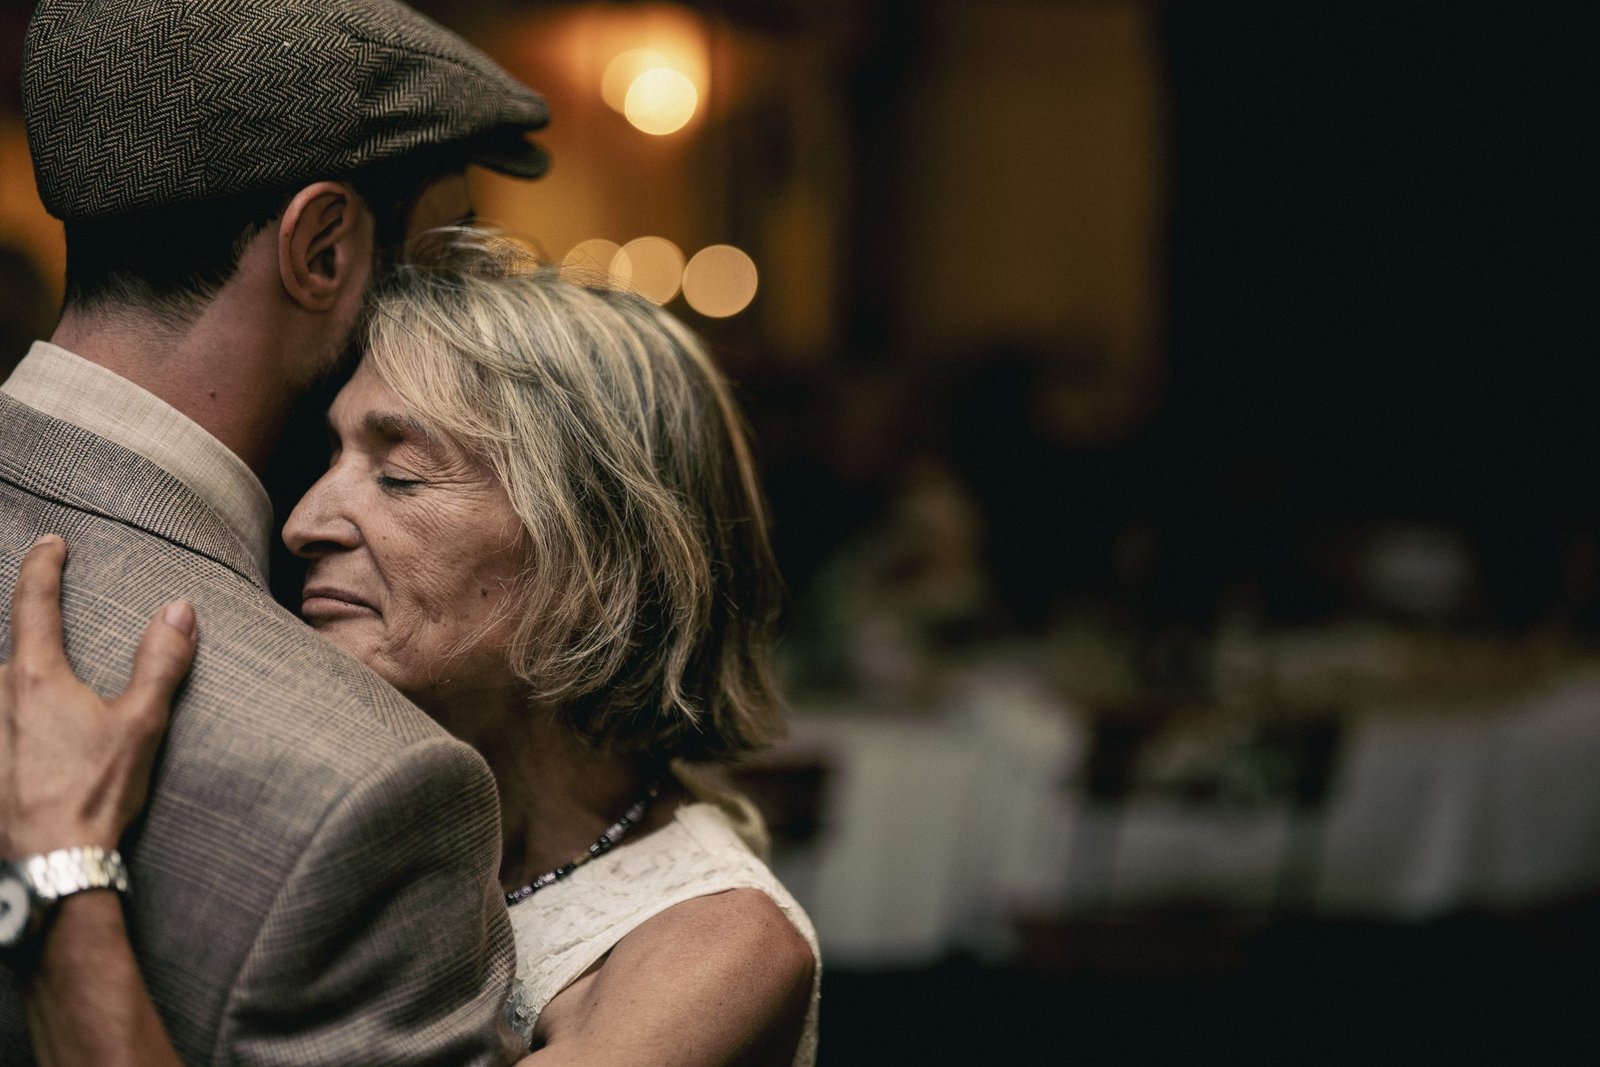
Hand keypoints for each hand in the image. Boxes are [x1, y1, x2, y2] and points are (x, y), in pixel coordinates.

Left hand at [0, 535, 197, 856]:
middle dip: (28, 641)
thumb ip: (160, 662)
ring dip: (13, 686)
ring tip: (43, 705)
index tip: (51, 543)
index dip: (43, 566)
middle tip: (48, 633)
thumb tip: (179, 608)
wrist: (48, 864)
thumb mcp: (141, 725)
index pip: (34, 603)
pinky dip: (7, 724)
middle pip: (7, 652)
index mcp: (34, 678)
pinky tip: (21, 746)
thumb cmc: (94, 794)